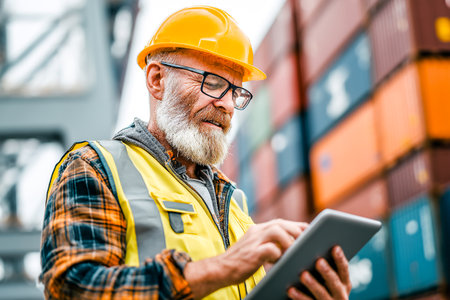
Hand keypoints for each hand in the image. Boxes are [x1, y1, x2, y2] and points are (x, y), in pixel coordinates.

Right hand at [184, 219, 307, 298]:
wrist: (220, 269)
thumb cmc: (240, 262)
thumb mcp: (255, 248)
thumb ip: (268, 243)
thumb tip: (288, 245)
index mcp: (257, 229)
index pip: (280, 222)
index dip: (296, 226)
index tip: (308, 232)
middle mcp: (256, 231)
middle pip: (281, 223)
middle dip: (296, 231)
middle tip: (306, 242)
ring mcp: (253, 241)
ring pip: (277, 231)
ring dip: (289, 240)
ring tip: (293, 251)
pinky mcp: (252, 253)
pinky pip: (271, 249)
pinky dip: (279, 254)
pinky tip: (279, 261)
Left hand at [287, 246, 351, 299]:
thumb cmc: (322, 286)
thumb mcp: (328, 279)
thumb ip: (326, 265)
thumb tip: (313, 244)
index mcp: (344, 283)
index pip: (344, 269)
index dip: (340, 259)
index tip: (335, 247)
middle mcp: (340, 295)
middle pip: (334, 282)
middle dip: (327, 272)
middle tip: (319, 261)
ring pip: (322, 294)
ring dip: (313, 284)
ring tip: (303, 275)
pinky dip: (299, 297)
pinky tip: (291, 290)